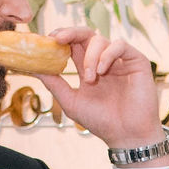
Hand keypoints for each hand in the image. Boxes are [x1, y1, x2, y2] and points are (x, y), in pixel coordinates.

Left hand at [36, 27, 159, 152]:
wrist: (127, 135)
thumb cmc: (102, 121)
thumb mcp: (71, 102)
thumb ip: (54, 83)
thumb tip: (33, 69)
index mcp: (88, 67)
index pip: (72, 44)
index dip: (60, 37)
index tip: (47, 40)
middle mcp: (103, 60)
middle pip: (85, 34)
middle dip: (70, 32)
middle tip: (57, 38)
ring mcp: (119, 60)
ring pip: (100, 40)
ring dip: (90, 57)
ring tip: (90, 79)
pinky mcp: (136, 61)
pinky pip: (120, 45)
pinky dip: (107, 54)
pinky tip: (102, 71)